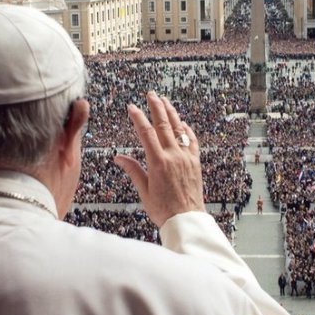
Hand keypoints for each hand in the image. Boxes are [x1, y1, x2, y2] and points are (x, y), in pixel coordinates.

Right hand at [114, 91, 205, 227]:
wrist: (186, 219)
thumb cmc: (163, 209)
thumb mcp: (144, 191)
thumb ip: (133, 170)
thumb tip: (118, 157)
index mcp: (158, 162)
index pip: (146, 133)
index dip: (138, 117)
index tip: (132, 107)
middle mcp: (174, 156)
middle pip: (164, 125)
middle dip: (156, 107)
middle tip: (151, 94)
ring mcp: (186, 158)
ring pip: (179, 129)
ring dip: (171, 113)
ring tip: (165, 101)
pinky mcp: (195, 162)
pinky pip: (192, 141)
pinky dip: (187, 130)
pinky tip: (182, 123)